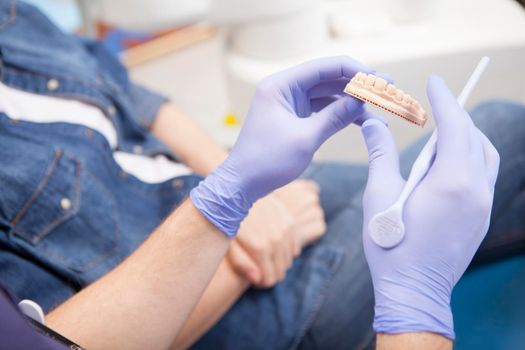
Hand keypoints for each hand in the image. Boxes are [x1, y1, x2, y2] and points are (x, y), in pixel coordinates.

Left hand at [191, 57, 372, 235]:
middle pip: (328, 79)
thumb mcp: (305, 139)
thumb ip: (335, 117)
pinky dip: (339, 114)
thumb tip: (361, 100)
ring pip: (327, 95)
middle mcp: (284, 89)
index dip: (355, 71)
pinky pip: (321, 109)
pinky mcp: (292, 117)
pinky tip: (361, 120)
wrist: (243, 184)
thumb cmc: (267, 161)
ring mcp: (288, 103)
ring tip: (379, 112)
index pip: (324, 67)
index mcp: (280, 86)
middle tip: (387, 92)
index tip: (380, 80)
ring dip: (352, 103)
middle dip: (358, 86)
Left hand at [227, 195, 295, 286]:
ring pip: (288, 261)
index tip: (253, 276)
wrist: (240, 188)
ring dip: (277, 262)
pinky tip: (272, 245)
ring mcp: (286, 230)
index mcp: (260, 248)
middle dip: (269, 273)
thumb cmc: (228, 217)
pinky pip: (294, 248)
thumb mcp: (228, 242)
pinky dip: (285, 250)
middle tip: (257, 267)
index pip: (269, 280)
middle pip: (280, 272)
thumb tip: (257, 279)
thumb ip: (242, 262)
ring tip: (263, 256)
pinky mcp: (290, 222)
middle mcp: (277, 240)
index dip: (260, 281)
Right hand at [360, 76, 498, 338]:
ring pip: (485, 155)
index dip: (445, 99)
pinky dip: (469, 158)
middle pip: (474, 137)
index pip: (455, 126)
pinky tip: (447, 163)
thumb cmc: (392, 244)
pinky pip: (484, 175)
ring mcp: (484, 205)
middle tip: (435, 103)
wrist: (414, 290)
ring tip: (441, 131)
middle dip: (456, 116)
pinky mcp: (482, 217)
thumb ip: (381, 154)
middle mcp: (476, 189)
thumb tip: (372, 124)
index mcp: (452, 181)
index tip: (436, 80)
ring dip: (467, 136)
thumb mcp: (379, 194)